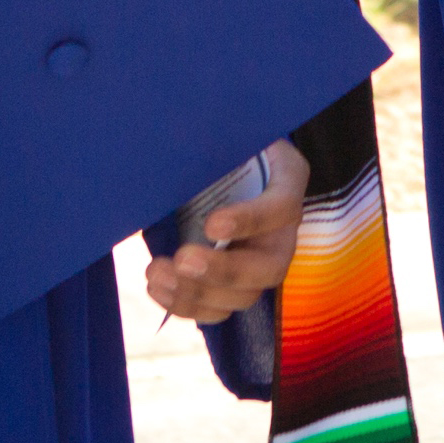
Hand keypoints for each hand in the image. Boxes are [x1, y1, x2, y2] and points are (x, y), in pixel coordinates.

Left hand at [144, 140, 310, 324]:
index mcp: (287, 184)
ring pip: (241, 298)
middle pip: (268, 269)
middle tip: (182, 259)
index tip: (211, 222)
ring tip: (156, 274)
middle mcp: (282, 232)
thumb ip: (211, 141)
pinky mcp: (234, 284)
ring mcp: (259, 263)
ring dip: (196, 293)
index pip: (280, 208)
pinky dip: (185, 305)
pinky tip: (158, 287)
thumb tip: (173, 144)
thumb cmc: (224, 143)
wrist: (222, 163)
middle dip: (223, 271)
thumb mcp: (226, 133)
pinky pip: (217, 309)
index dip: (250, 220)